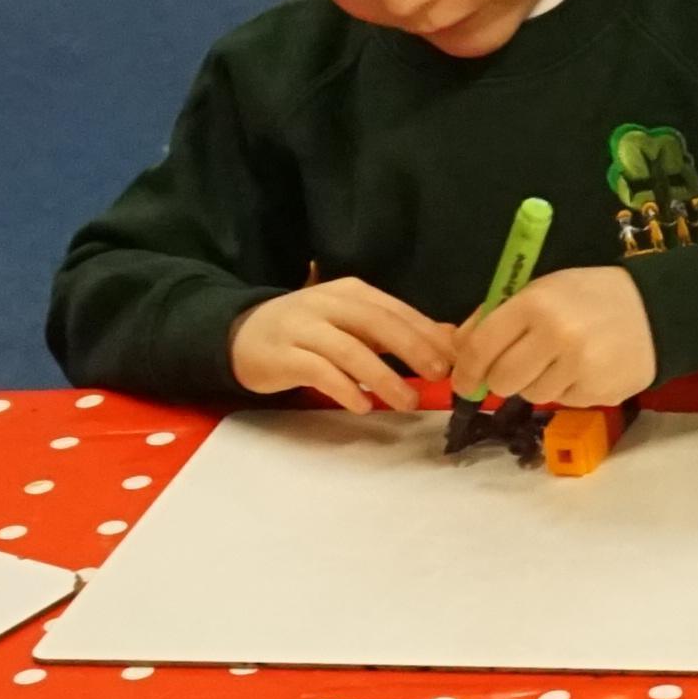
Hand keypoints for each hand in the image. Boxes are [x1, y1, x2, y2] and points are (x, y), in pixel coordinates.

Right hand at [230, 279, 455, 412]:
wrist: (241, 335)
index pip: (396, 309)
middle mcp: (327, 304)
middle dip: (412, 349)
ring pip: (350, 350)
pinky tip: (363, 405)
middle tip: (440, 375)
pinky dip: (345, 389)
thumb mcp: (352, 323)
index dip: (427, 332)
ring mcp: (303, 328)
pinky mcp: (283, 356)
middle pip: (377, 323)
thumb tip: (450, 339)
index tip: (456, 358)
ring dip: (383, 377)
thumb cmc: (309, 332)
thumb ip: (394, 330)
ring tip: (407, 402)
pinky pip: (319, 372)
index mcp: (350, 292)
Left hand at [451, 263, 651, 413]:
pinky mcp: (598, 393)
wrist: (656, 310)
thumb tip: (459, 350)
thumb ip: (497, 316)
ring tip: (559, 361)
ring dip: (536, 384)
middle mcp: (556, 336)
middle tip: (511, 372)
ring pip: (531, 396)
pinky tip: (583, 369)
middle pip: (502, 381)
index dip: (466, 370)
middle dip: (500, 380)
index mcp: (536, 303)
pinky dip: (565, 390)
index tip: (463, 381)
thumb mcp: (542, 289)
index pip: (481, 347)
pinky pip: (562, 402)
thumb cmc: (589, 296)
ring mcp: (580, 368)